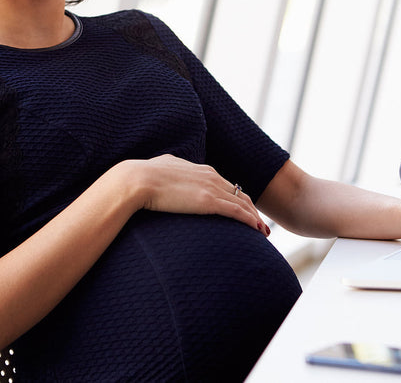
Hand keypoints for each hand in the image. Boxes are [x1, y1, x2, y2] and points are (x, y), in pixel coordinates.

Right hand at [123, 154, 269, 235]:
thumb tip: (166, 172)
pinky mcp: (208, 201)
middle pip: (239, 193)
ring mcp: (211, 187)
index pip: (226, 185)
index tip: (243, 211)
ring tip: (263, 232)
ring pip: (242, 203)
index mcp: (200, 169)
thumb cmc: (143, 177)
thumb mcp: (162, 168)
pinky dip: (249, 220)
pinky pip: (236, 211)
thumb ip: (171, 170)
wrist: (137, 180)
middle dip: (251, 209)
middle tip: (259, 225)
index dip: (236, 199)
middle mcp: (210, 176)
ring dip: (254, 218)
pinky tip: (257, 230)